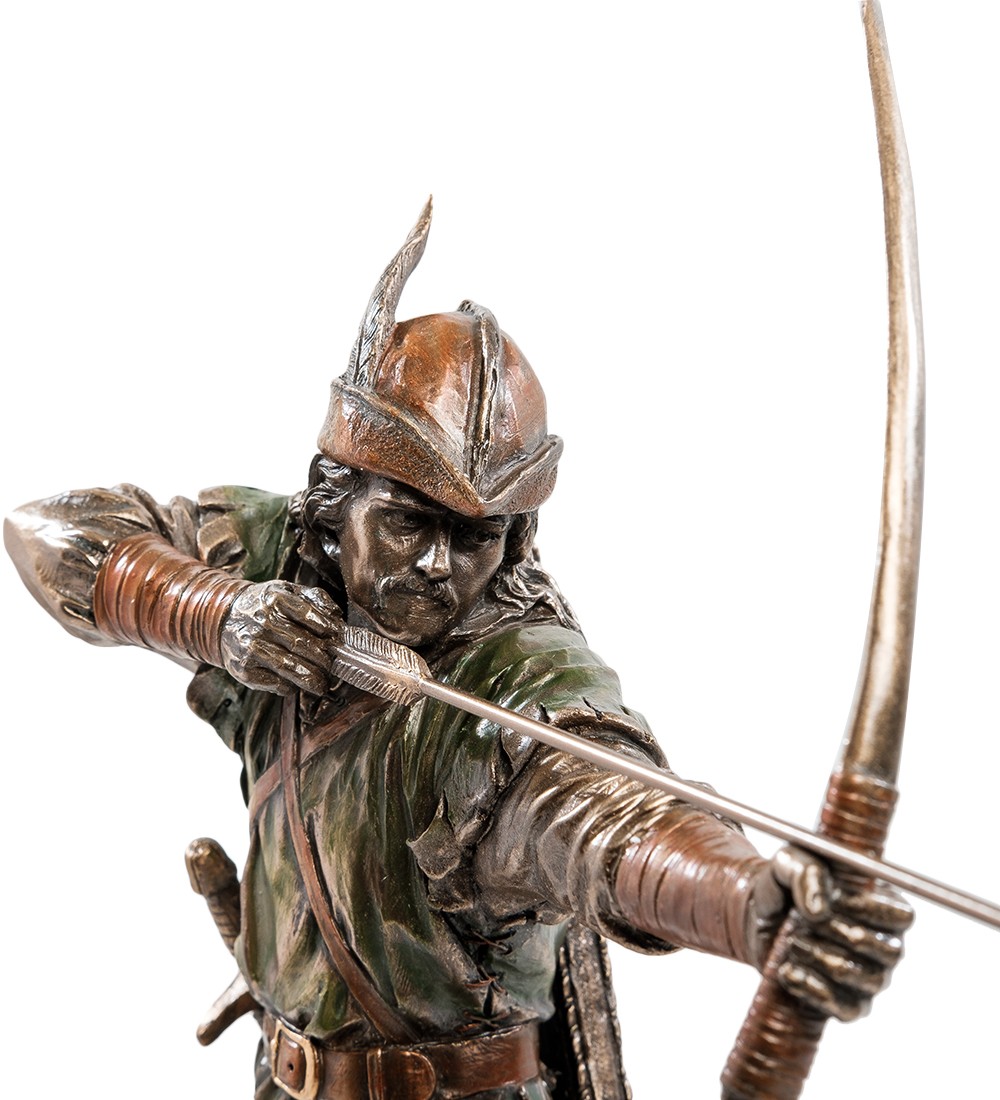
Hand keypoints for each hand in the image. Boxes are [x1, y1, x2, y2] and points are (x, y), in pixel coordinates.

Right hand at [220, 582, 342, 694]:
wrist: (224, 618)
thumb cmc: (262, 605)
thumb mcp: (286, 590)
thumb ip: (314, 597)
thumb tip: (336, 616)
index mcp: (274, 599)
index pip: (306, 615)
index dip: (326, 628)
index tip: (337, 638)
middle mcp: (261, 623)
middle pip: (302, 644)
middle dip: (323, 658)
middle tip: (333, 665)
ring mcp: (251, 646)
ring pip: (289, 667)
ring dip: (311, 678)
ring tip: (322, 683)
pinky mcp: (244, 669)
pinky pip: (274, 682)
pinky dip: (289, 686)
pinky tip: (296, 684)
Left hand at [747, 846, 913, 1021]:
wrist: (756, 919)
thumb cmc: (784, 886)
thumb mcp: (789, 861)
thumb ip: (806, 871)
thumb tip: (819, 910)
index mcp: (882, 904)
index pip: (902, 916)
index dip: (870, 909)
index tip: (834, 899)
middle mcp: (884, 944)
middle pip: (890, 951)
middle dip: (841, 933)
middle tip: (805, 922)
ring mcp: (870, 978)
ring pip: (867, 979)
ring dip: (822, 958)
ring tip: (793, 941)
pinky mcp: (848, 1005)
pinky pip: (846, 1009)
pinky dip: (812, 989)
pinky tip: (788, 969)